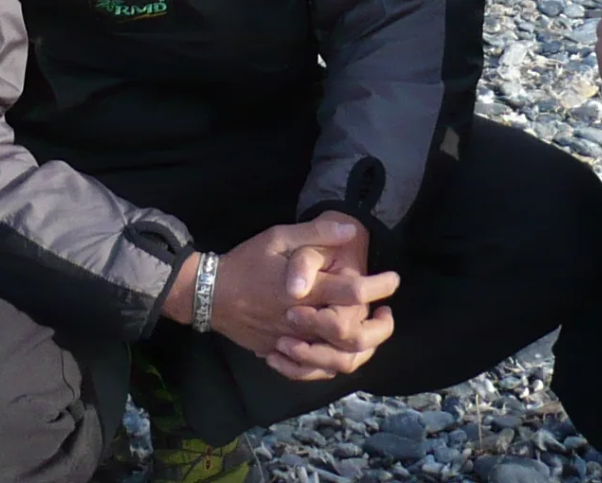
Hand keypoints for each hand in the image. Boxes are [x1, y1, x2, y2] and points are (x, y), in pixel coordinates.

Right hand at [162, 214, 400, 381]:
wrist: (209, 293)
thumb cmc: (246, 261)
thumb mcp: (277, 237)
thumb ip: (314, 234)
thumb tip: (349, 229)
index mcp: (305, 290)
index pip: (352, 291)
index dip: (379, 285)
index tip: (393, 280)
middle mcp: (301, 320)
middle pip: (351, 336)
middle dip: (379, 329)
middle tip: (386, 315)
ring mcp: (290, 342)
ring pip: (335, 361)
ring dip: (360, 351)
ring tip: (369, 334)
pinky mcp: (279, 353)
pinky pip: (310, 372)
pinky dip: (329, 366)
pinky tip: (338, 351)